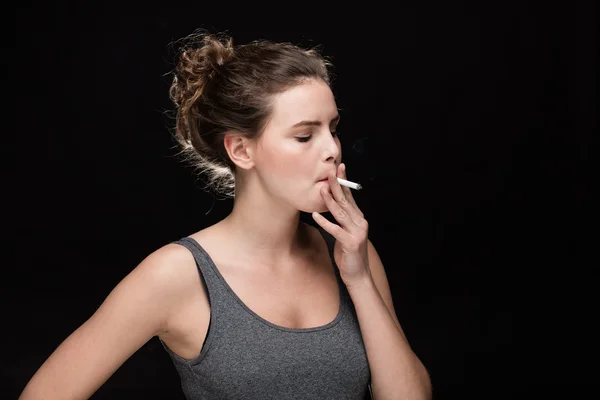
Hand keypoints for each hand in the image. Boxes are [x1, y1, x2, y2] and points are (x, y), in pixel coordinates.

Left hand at [312, 163, 370, 286]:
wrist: (358, 275)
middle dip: (337, 186)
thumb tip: (332, 205)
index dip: (344, 182)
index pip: (351, 197)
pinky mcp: (351, 243)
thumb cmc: (349, 254)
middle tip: (330, 172)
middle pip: (346, 201)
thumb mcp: (346, 233)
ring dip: (330, 200)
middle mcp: (360, 223)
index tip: (339, 168)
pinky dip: (325, 222)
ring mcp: (357, 233)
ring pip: (341, 213)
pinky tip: (315, 216)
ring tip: (321, 189)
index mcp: (359, 219)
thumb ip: (343, 220)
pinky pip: (335, 230)